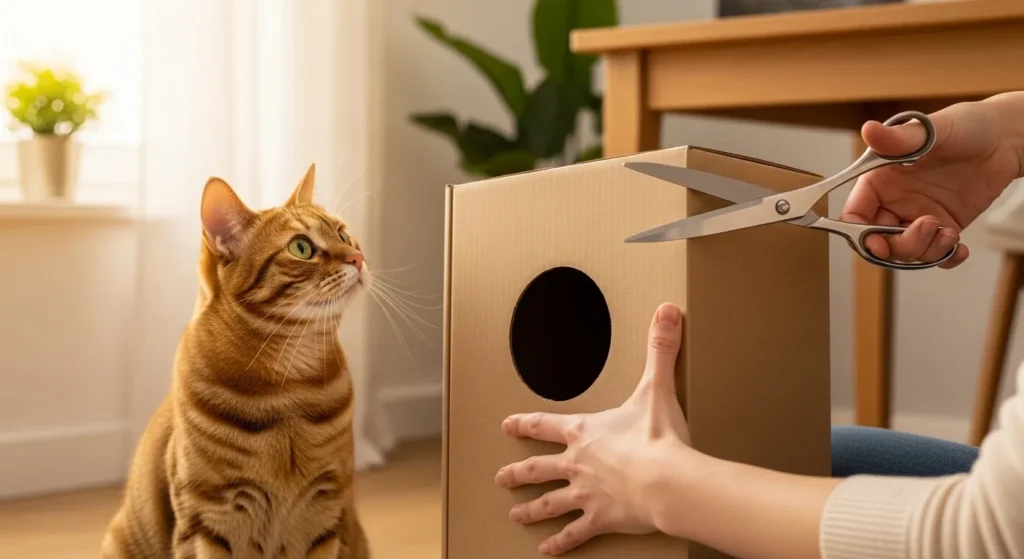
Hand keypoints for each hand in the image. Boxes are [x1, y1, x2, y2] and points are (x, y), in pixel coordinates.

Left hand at [494, 303, 693, 555]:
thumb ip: (660, 349)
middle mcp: (577, 463)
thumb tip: (667, 310)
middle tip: (500, 478)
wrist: (667, 480)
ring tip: (514, 515)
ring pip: (548, 503)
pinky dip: (559, 543)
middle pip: (538, 468)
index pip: (545, 424)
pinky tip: (546, 551)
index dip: (524, 424)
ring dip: (530, 509)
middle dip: (517, 472)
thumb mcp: (657, 388)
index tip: (505, 425)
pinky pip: (574, 533)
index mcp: (585, 432)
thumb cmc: (658, 437)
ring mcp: (585, 494)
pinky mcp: (600, 520)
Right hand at [845, 93, 1023, 267]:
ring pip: (906, 251)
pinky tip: (959, 249)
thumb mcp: (932, 131)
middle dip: (900, 244)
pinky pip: (935, 254)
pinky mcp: (944, 225)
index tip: (877, 242)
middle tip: (929, 227)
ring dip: (926, 250)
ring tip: (950, 232)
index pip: (855, 214)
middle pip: (878, 240)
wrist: (1005, 138)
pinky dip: (945, 259)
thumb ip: (898, 138)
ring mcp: (918, 216)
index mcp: (880, 180)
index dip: (859, 233)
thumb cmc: (966, 126)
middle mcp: (894, 201)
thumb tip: (868, 130)